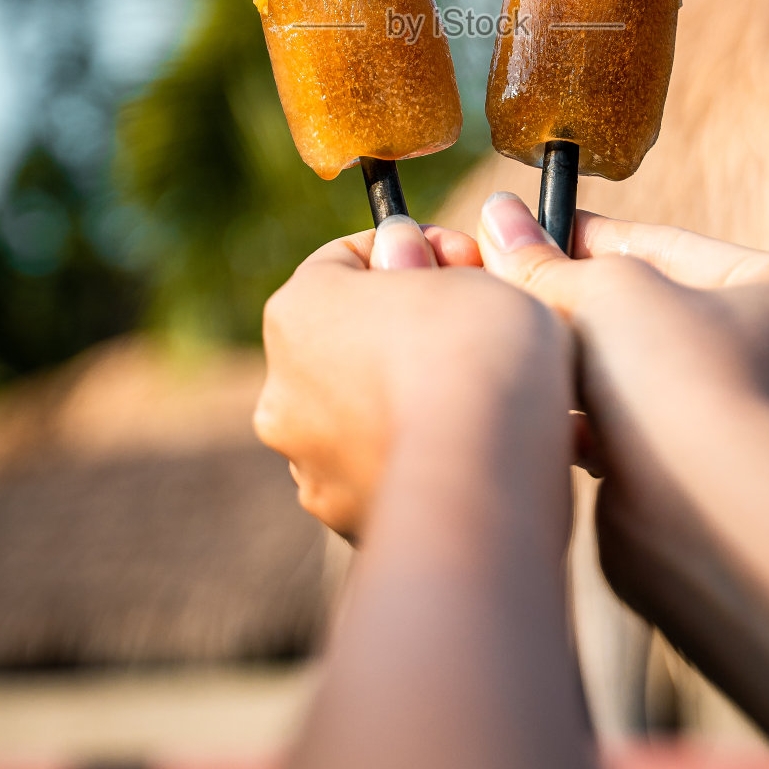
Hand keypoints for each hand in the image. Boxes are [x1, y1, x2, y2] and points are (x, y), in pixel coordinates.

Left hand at [255, 213, 572, 541]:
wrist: (483, 477)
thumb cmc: (480, 352)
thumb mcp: (468, 269)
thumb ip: (426, 258)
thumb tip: (402, 252)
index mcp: (299, 309)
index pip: (350, 258)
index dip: (417, 250)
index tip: (467, 260)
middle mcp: (284, 388)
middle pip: (353, 336)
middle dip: (411, 326)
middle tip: (480, 324)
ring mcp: (309, 462)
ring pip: (365, 408)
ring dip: (414, 394)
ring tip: (485, 394)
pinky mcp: (345, 519)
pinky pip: (384, 468)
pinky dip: (420, 454)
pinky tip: (473, 447)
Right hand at [475, 194, 768, 606]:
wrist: (705, 519)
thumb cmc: (678, 375)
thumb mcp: (604, 291)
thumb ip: (547, 260)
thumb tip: (499, 217)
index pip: (682, 250)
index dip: (596, 239)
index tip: (536, 232)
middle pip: (672, 319)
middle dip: (594, 312)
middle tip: (525, 292)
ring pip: (661, 384)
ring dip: (595, 373)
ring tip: (530, 356)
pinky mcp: (743, 499)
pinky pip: (661, 444)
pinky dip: (609, 431)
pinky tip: (555, 422)